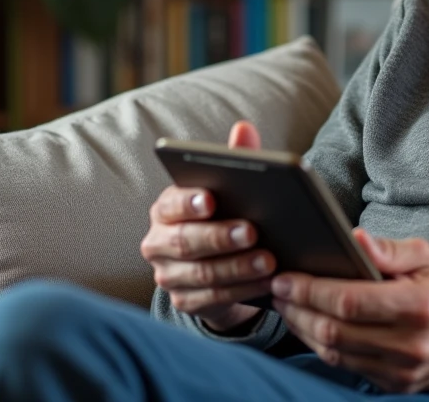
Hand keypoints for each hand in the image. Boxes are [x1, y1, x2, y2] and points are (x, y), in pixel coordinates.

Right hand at [140, 121, 276, 332]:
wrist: (221, 264)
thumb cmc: (227, 214)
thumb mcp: (232, 189)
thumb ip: (236, 158)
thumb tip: (244, 127)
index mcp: (166, 208)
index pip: (171, 204)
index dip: (189, 202)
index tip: (211, 199)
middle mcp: (158, 242)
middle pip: (185, 242)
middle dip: (220, 237)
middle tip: (252, 231)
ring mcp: (169, 275)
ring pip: (202, 273)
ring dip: (237, 267)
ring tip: (269, 260)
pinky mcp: (185, 301)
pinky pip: (213, 298)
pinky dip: (242, 290)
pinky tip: (267, 282)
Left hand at [271, 231, 428, 393]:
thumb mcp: (427, 257)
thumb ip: (389, 250)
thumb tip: (355, 238)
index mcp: (419, 305)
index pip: (350, 301)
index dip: (312, 291)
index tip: (287, 278)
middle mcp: (410, 343)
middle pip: (336, 331)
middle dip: (298, 309)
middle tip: (278, 290)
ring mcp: (401, 369)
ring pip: (335, 353)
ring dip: (304, 329)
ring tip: (287, 307)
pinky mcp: (395, 384)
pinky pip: (347, 367)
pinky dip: (322, 347)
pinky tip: (311, 327)